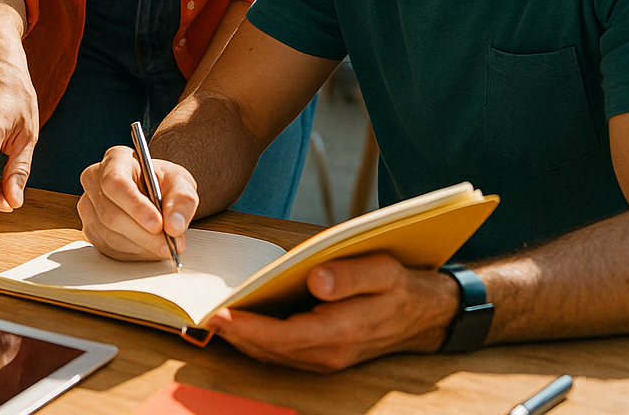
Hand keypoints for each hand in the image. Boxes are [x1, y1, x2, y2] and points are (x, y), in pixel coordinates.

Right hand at [78, 145, 198, 260]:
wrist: (154, 194)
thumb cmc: (163, 183)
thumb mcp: (181, 183)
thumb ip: (182, 200)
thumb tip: (174, 225)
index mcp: (115, 159)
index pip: (115, 183)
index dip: (135, 206)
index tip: (158, 224)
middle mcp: (94, 180)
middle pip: (111, 214)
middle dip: (144, 235)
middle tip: (169, 245)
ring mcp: (89, 206)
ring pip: (110, 235)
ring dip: (141, 246)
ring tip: (165, 246)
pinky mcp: (90, 229)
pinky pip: (109, 248)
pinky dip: (134, 253)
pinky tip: (149, 248)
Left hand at [205, 254, 459, 372]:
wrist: (426, 315)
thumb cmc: (401, 286)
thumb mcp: (382, 270)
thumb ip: (349, 275)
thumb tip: (315, 281)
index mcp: (342, 331)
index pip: (283, 336)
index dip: (248, 327)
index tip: (219, 314)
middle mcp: (331, 353)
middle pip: (271, 350)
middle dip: (235, 335)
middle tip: (201, 315)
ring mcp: (327, 358)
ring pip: (275, 355)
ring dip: (243, 340)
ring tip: (213, 319)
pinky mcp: (325, 355)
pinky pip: (284, 352)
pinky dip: (259, 342)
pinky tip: (241, 325)